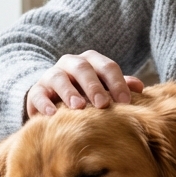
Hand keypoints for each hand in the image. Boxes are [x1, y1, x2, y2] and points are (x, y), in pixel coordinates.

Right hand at [26, 50, 143, 117]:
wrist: (54, 99)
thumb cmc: (86, 95)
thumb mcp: (104, 89)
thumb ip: (119, 86)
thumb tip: (139, 87)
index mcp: (91, 61)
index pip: (107, 66)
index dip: (117, 82)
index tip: (125, 101)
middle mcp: (70, 64)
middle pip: (83, 68)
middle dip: (94, 85)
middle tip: (103, 104)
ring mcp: (51, 76)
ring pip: (58, 77)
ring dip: (69, 92)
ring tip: (79, 107)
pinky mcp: (36, 91)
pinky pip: (37, 94)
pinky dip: (44, 103)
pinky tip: (52, 114)